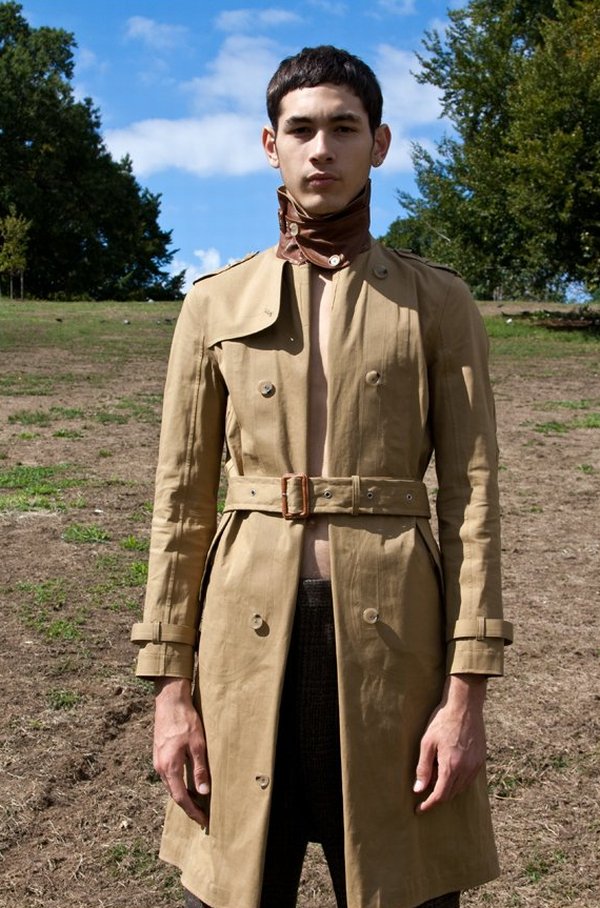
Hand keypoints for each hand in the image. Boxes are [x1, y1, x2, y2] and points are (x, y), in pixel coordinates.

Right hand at [153, 677, 209, 826]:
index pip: (181, 797)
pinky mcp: (159, 754)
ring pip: (170, 785)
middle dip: (188, 806)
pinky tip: (187, 783)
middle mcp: (160, 767)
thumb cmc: (185, 721)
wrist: (170, 701)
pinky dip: (177, 784)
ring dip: (182, 795)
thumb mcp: (197, 745)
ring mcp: (157, 760)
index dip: (192, 811)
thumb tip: (203, 792)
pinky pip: (168, 775)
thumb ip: (199, 770)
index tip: (203, 821)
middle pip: (174, 794)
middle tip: (202, 815)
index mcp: (170, 767)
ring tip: (197, 802)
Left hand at [413, 674, 486, 813]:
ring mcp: (476, 765)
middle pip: (451, 794)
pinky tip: (450, 772)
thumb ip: (423, 768)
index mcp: (451, 766)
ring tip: (436, 780)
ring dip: (449, 790)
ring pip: (462, 788)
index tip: (419, 810)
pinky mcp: (481, 759)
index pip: (440, 795)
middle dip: (438, 798)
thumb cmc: (443, 721)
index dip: (429, 805)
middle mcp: (466, 769)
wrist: (465, 705)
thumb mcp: (427, 742)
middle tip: (424, 793)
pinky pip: (470, 778)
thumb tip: (418, 789)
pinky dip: (459, 781)